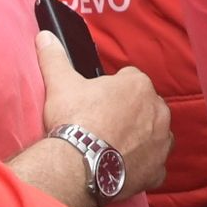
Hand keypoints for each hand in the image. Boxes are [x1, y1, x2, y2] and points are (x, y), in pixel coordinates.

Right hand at [37, 38, 171, 198]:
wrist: (78, 164)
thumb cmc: (74, 119)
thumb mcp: (61, 84)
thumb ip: (55, 57)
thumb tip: (45, 36)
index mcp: (139, 85)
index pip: (130, 79)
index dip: (113, 90)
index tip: (98, 102)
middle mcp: (159, 111)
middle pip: (145, 107)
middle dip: (130, 113)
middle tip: (104, 125)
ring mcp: (161, 142)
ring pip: (154, 134)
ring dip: (141, 138)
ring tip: (113, 146)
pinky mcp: (158, 170)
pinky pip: (155, 165)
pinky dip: (143, 166)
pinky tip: (124, 167)